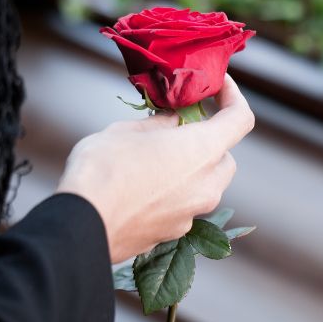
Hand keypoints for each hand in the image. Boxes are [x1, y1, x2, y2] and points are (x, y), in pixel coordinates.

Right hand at [57, 74, 254, 263]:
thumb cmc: (103, 170)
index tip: (219, 86)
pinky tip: (143, 188)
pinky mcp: (175, 234)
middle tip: (178, 128)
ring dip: (191, 169)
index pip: (240, 119)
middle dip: (208, 142)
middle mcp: (207, 185)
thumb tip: (173, 122)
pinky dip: (174, 193)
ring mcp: (193, 214)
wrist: (82, 225)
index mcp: (202, 150)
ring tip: (155, 159)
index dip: (233, 97)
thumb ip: (160, 124)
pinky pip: (185, 207)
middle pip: (225, 158)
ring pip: (206, 185)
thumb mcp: (128, 131)